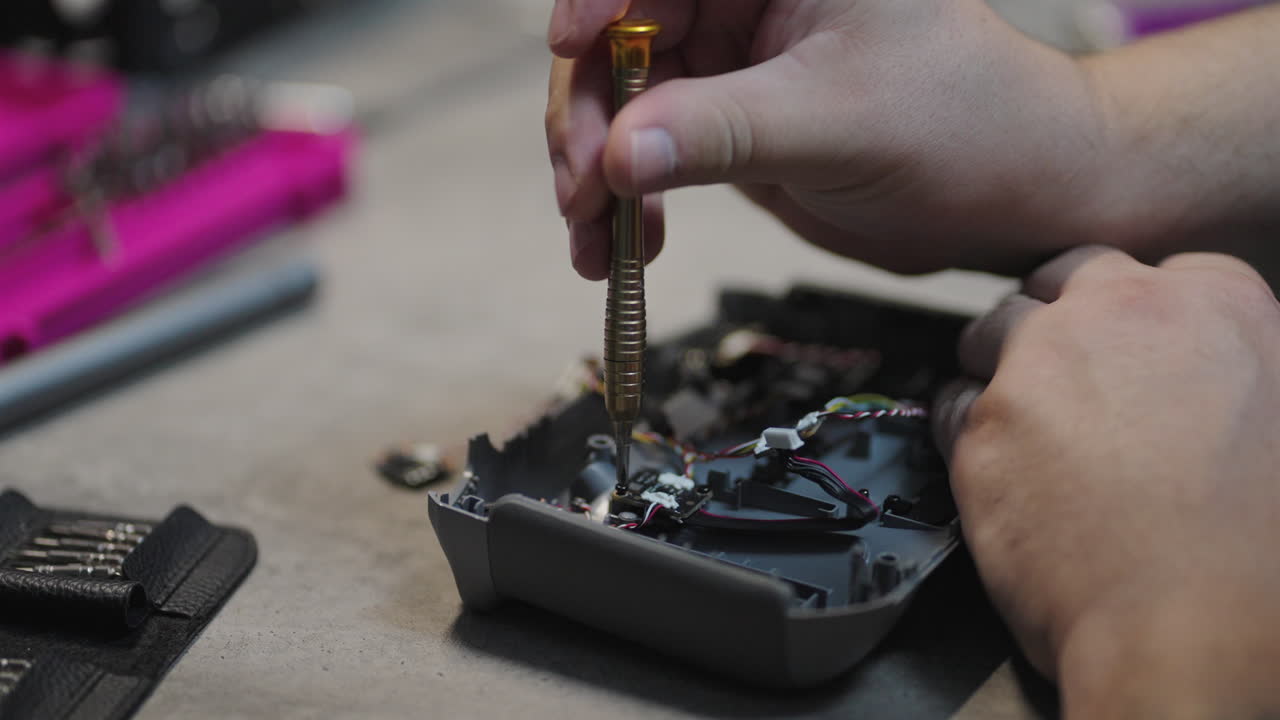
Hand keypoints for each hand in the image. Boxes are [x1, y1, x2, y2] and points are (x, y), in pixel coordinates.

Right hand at [545, 0, 1110, 279]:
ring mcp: (730, 60)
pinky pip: (645, 149)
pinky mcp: (723, 120)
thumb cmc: (965, 126)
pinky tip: (623, 243)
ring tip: (593, 240)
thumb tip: (618, 154)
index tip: (573, 48)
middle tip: (582, 188)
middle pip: (621, 29)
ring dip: (593, 169)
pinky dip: (623, 197)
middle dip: (590, 111)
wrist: (1010, 195)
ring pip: (621, 96)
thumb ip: (723, 133)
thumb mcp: (839, 123)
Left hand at [935, 246, 1279, 718]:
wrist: (1190, 625)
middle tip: (1055, 361)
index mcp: (1217, 304)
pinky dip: (963, 424)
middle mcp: (1120, 313)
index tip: (1126, 340)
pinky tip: (989, 461)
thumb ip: (1237, 374)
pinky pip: (950, 403)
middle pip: (1062, 279)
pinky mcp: (980, 424)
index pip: (1161, 272)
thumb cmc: (1255, 552)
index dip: (1135, 309)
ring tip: (1016, 412)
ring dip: (997, 360)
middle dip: (1054, 311)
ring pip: (992, 329)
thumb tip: (1210, 386)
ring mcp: (1039, 363)